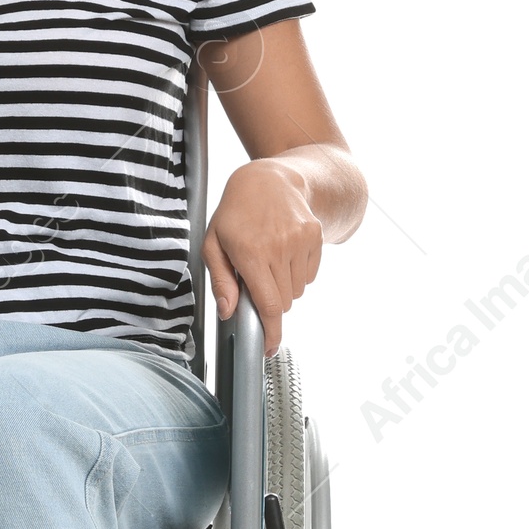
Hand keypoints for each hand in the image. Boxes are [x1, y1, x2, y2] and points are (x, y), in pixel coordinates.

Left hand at [203, 159, 322, 356]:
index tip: (269, 348)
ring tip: (269, 261)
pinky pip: (310, 276)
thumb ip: (220, 281)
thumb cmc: (234, 215)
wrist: (267, 180)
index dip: (271, 332)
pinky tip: (284, 252)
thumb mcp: (213, 244)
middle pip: (284, 302)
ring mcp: (301, 241)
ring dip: (284, 288)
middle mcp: (279, 247)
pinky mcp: (315, 237)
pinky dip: (297, 274)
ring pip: (298, 291)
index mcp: (250, 252)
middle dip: (270, 302)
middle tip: (256, 281)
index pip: (269, 304)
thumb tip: (227, 312)